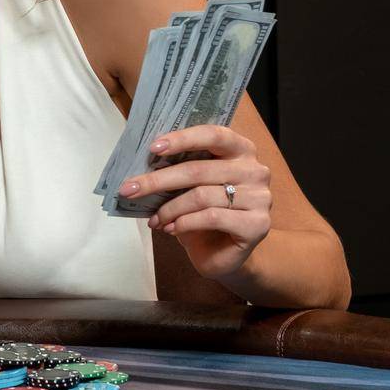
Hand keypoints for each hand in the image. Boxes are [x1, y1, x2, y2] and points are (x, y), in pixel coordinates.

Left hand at [116, 125, 271, 279]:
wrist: (225, 255)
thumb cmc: (205, 215)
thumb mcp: (191, 187)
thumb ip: (179, 169)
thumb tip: (142, 165)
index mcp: (241, 150)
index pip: (213, 135)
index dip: (182, 139)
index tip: (153, 148)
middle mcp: (255, 170)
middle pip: (199, 169)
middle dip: (158, 180)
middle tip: (129, 189)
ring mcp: (260, 198)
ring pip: (202, 196)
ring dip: (170, 209)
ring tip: (154, 219)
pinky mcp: (258, 224)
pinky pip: (212, 217)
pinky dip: (185, 223)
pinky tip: (171, 229)